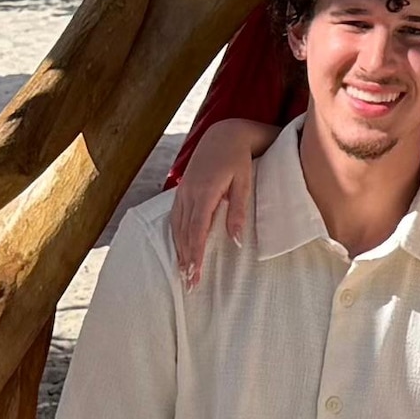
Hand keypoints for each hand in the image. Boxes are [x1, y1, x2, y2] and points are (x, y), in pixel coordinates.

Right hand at [170, 121, 270, 285]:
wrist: (224, 134)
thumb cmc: (238, 159)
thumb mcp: (244, 184)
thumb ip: (239, 212)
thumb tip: (237, 241)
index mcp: (205, 193)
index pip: (198, 231)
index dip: (196, 255)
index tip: (195, 275)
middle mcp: (189, 194)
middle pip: (185, 233)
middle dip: (187, 260)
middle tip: (190, 285)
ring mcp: (183, 192)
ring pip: (177, 227)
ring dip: (179, 251)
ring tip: (183, 274)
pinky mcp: (182, 190)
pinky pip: (175, 218)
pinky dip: (176, 236)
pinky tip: (179, 250)